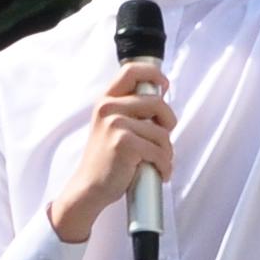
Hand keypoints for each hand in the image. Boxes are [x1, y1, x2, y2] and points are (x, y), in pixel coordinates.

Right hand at [48, 59, 174, 241]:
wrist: (89, 188)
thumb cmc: (107, 160)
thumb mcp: (111, 126)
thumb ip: (130, 110)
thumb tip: (160, 97)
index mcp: (106, 100)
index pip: (132, 71)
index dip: (154, 74)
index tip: (163, 87)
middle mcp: (108, 108)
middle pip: (157, 102)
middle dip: (169, 123)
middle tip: (164, 139)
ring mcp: (115, 124)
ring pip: (162, 132)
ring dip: (167, 152)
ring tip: (158, 162)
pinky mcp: (124, 143)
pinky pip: (159, 151)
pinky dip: (164, 165)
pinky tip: (158, 172)